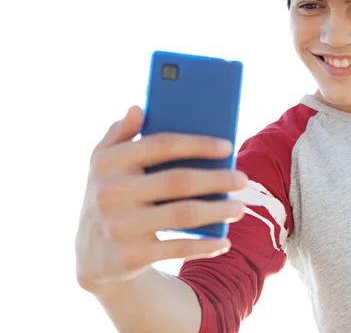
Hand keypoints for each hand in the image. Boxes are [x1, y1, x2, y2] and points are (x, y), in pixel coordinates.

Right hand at [75, 106, 246, 293]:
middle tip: (243, 180)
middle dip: (217, 179)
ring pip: (182, 214)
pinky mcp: (129, 256)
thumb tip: (138, 108)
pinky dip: (204, 245)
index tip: (228, 147)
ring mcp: (119, 226)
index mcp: (108, 163)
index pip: (160, 144)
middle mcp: (110, 193)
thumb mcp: (104, 165)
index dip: (197, 144)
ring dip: (218, 211)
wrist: (92, 256)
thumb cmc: (111, 197)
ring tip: (240, 208)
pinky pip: (177, 248)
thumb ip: (120, 134)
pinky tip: (224, 241)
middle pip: (178, 181)